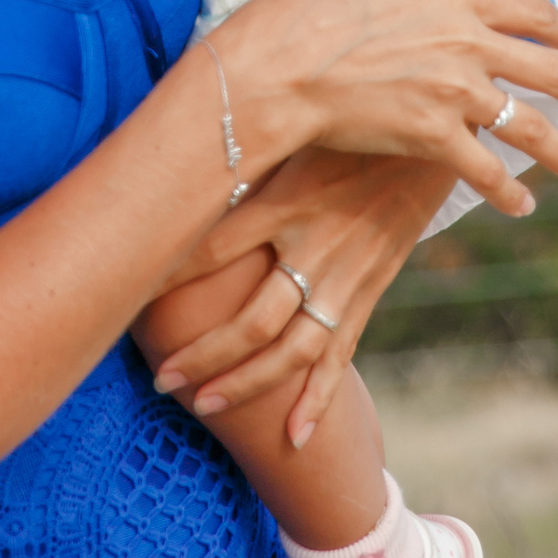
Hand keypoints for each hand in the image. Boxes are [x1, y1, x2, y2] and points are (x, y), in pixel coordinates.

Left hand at [150, 152, 450, 446]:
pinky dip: (318, 399)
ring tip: (204, 406)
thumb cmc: (349, 121)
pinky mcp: (369, 291)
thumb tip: (182, 135)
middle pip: (250, 321)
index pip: (213, 247)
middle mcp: (314, 247)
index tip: (126, 299)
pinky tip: (294, 436)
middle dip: (203, 356)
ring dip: (247, 384)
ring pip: (291, 350)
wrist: (431, 136)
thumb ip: (245, 142)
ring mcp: (345, 277)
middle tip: (160, 379)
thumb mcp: (295, 125)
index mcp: (286, 200)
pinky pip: (340, 354)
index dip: (168, 277)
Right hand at [224, 0, 557, 218]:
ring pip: (531, 127)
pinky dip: (510, 193)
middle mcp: (468, 41)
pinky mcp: (434, 134)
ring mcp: (455, 89)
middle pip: (554, 71)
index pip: (533, 14)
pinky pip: (487, 171)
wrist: (283, 63)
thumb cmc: (311, 17)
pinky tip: (524, 206)